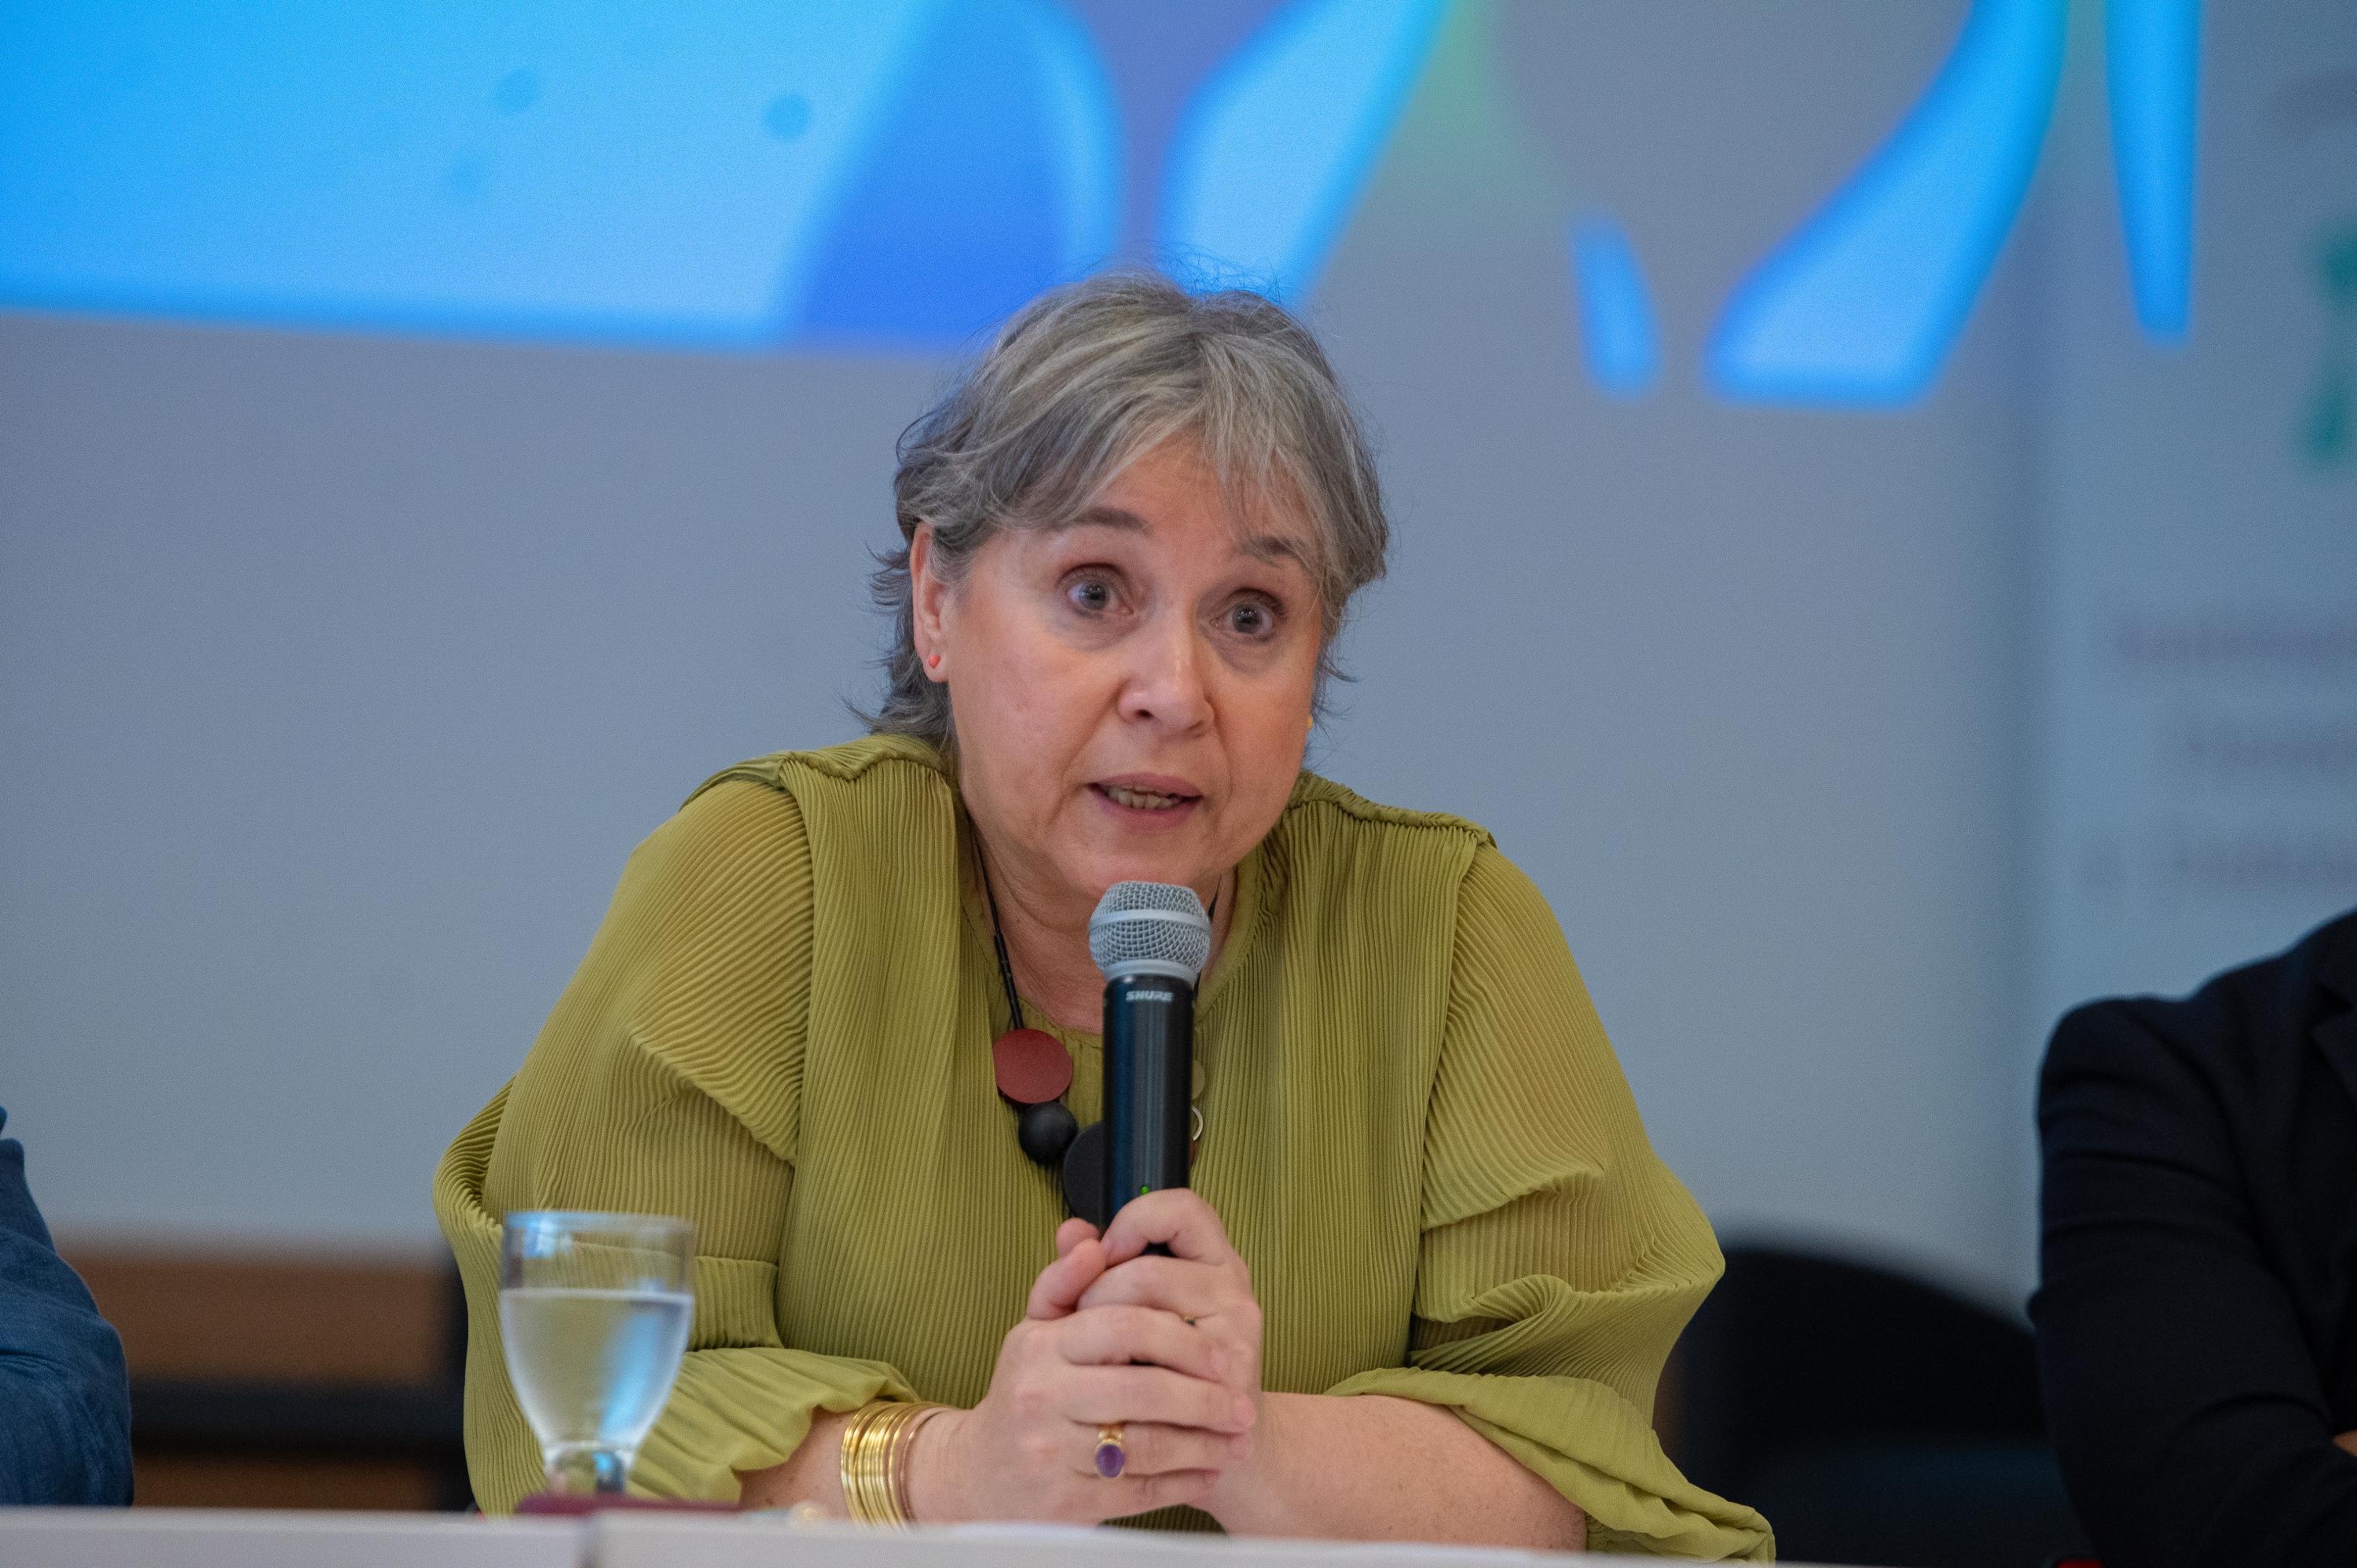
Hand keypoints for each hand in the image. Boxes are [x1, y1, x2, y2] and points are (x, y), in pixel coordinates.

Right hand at [910, 1216, 1255, 1522]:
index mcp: (1038, 1347)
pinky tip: (1209, 1472)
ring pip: (1148, 1447)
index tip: (1222, 1353)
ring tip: (1237, 1440)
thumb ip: (1065, 1282)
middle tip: (1243, 1403)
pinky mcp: (1065, 1503)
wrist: (984, 1475)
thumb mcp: (1035, 1331)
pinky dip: (1183, 1482)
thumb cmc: (1025, 1394)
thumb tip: (1089, 1237)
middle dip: (1204, 1398)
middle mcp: (1040, 1397)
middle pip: (1143, 1389)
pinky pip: (1139, 1491)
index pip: (1123, 1324)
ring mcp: (1050, 1453)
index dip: (1181, 1338)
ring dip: (1204, 1445)